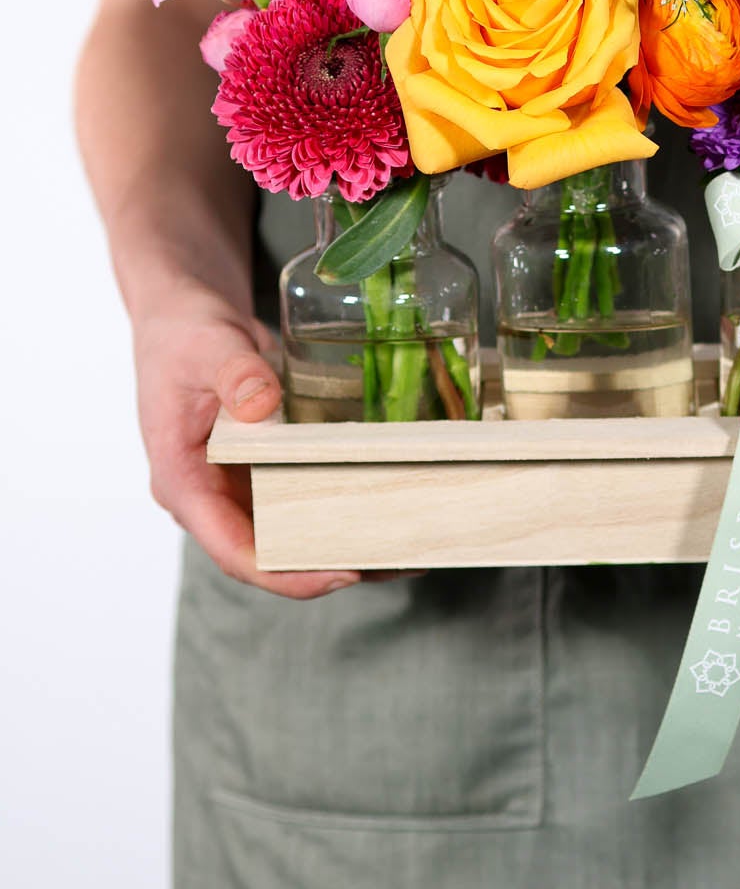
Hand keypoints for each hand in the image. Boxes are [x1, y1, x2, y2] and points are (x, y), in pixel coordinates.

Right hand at [132, 280, 364, 599]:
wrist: (186, 314)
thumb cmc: (183, 333)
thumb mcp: (205, 346)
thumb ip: (234, 373)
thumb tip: (262, 404)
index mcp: (183, 483)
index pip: (234, 550)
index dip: (286, 573)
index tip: (342, 572)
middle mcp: (211, 497)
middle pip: (271, 554)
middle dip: (329, 566)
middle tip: (394, 561)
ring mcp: (240, 486)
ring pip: (293, 534)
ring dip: (345, 543)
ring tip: (408, 547)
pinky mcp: (266, 468)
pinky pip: (305, 498)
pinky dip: (343, 506)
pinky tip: (392, 504)